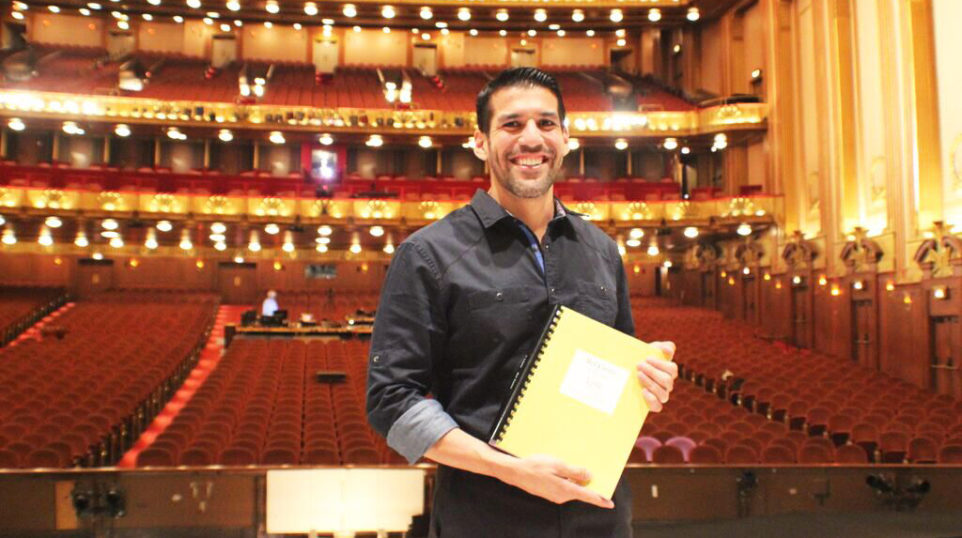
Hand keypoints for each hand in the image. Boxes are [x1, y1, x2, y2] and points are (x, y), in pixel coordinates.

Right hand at [497, 454, 613, 508]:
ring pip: (571, 488)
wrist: (516, 472)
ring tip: (573, 466)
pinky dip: (567, 480)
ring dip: (575, 480)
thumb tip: (589, 476)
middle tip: (592, 471)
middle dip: (587, 483)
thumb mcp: (558, 465)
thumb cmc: (535, 466)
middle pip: (580, 491)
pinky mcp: (549, 492)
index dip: (600, 499)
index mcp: (565, 489)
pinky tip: (562, 470)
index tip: (610, 504)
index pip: (587, 496)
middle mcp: (562, 496)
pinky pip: (563, 487)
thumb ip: (574, 472)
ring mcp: (555, 495)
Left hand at [637, 341, 676, 412]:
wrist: (628, 368)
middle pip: (667, 381)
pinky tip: (643, 391)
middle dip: (652, 372)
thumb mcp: (652, 349)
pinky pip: (658, 407)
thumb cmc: (642, 358)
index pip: (672, 369)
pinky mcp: (653, 404)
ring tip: (638, 374)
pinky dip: (651, 399)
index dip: (660, 364)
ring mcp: (661, 395)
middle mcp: (667, 385)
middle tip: (638, 365)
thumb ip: (664, 346)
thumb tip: (668, 350)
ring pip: (663, 394)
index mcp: (669, 371)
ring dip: (650, 383)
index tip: (647, 358)